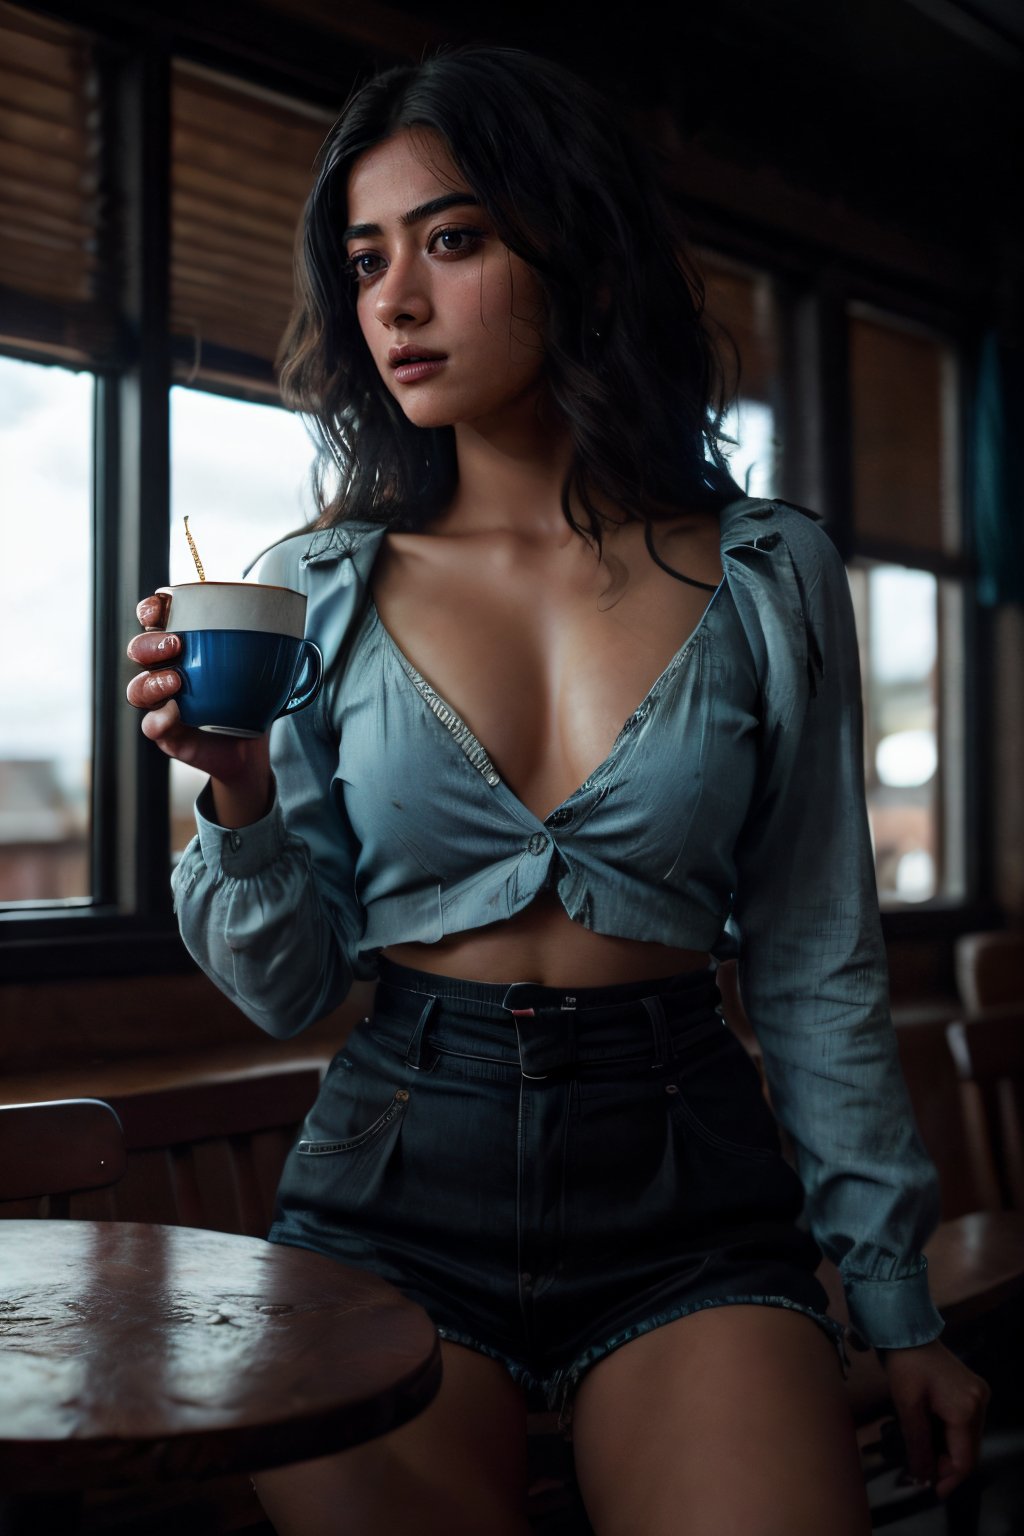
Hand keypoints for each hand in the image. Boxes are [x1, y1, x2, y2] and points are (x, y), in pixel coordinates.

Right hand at [127, 594, 272, 822]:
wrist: (252, 747)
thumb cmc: (252, 699)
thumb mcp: (265, 667)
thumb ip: (270, 645)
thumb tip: (294, 627)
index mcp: (185, 646)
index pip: (155, 620)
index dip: (151, 609)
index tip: (160, 608)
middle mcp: (166, 670)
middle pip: (138, 650)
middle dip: (149, 644)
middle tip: (176, 645)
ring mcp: (162, 702)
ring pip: (137, 688)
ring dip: (151, 681)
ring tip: (177, 682)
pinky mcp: (165, 731)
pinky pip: (151, 724)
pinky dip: (159, 718)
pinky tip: (174, 714)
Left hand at [879, 1338, 989, 1496]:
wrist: (908, 1330)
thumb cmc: (905, 1364)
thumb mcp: (907, 1406)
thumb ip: (918, 1444)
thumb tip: (922, 1475)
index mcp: (966, 1409)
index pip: (964, 1460)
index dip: (948, 1479)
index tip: (931, 1489)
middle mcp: (980, 1403)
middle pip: (969, 1451)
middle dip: (947, 1465)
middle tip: (924, 1471)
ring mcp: (980, 1395)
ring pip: (969, 1439)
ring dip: (949, 1450)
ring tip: (925, 1452)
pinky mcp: (974, 1390)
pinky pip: (967, 1423)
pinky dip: (952, 1434)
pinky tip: (933, 1433)